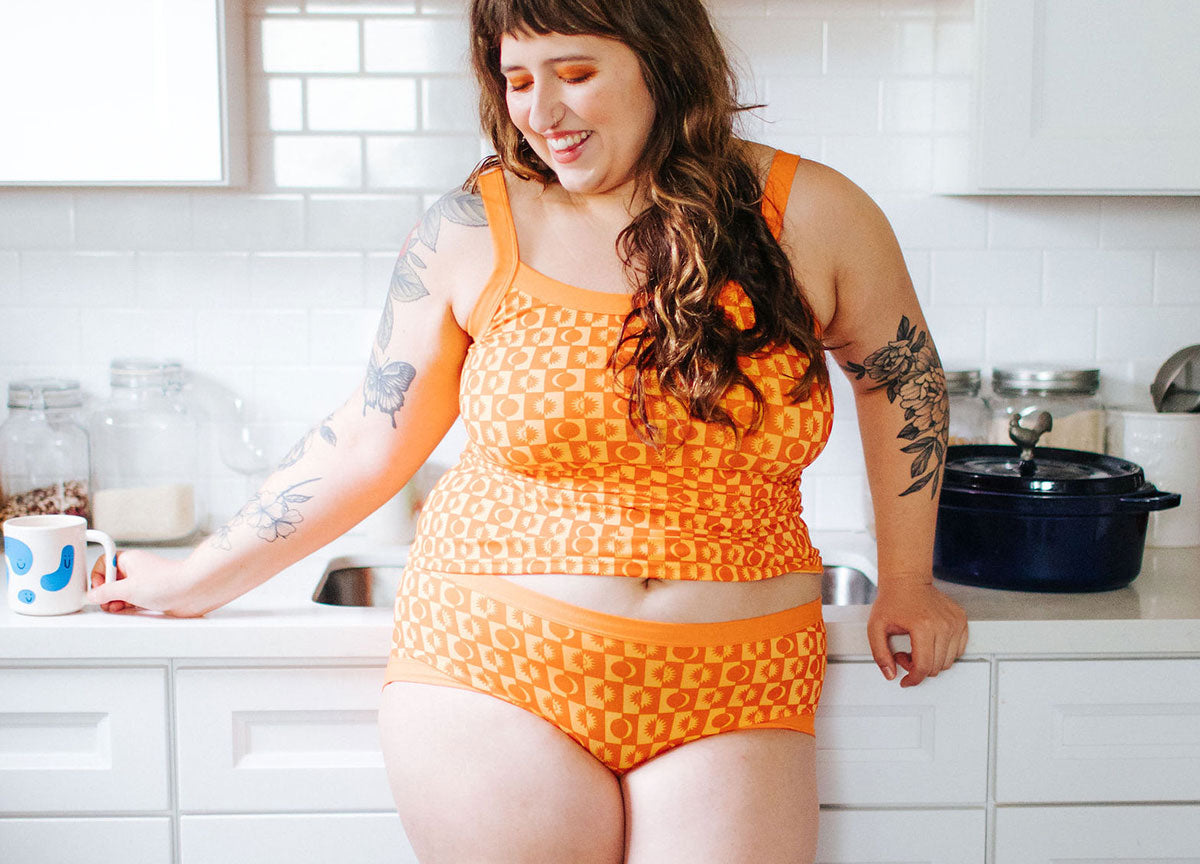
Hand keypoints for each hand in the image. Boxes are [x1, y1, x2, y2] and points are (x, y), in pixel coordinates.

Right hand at [88, 550, 204, 616]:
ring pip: (122, 593)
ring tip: (118, 607)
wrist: (193, 590)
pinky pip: (134, 602)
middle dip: (106, 593)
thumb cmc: (167, 581)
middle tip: (107, 602)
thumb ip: (106, 593)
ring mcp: (145, 583)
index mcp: (128, 559)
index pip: (104, 564)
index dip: (98, 577)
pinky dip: (129, 607)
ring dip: (117, 602)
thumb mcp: (128, 588)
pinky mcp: (152, 596)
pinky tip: (128, 610)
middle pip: (112, 581)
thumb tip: (93, 596)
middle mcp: (136, 570)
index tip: (97, 590)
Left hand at [867, 581, 966, 686]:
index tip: (906, 680)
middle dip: (918, 667)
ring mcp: (954, 622)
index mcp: (922, 626)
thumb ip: (880, 654)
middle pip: (936, 666)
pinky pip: (958, 649)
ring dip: (931, 661)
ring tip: (916, 647)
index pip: (924, 666)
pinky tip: (929, 643)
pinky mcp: (961, 620)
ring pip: (948, 661)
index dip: (913, 679)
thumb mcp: (875, 627)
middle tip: (905, 654)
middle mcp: (943, 624)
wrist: (907, 580)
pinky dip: (944, 652)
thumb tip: (890, 673)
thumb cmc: (892, 600)